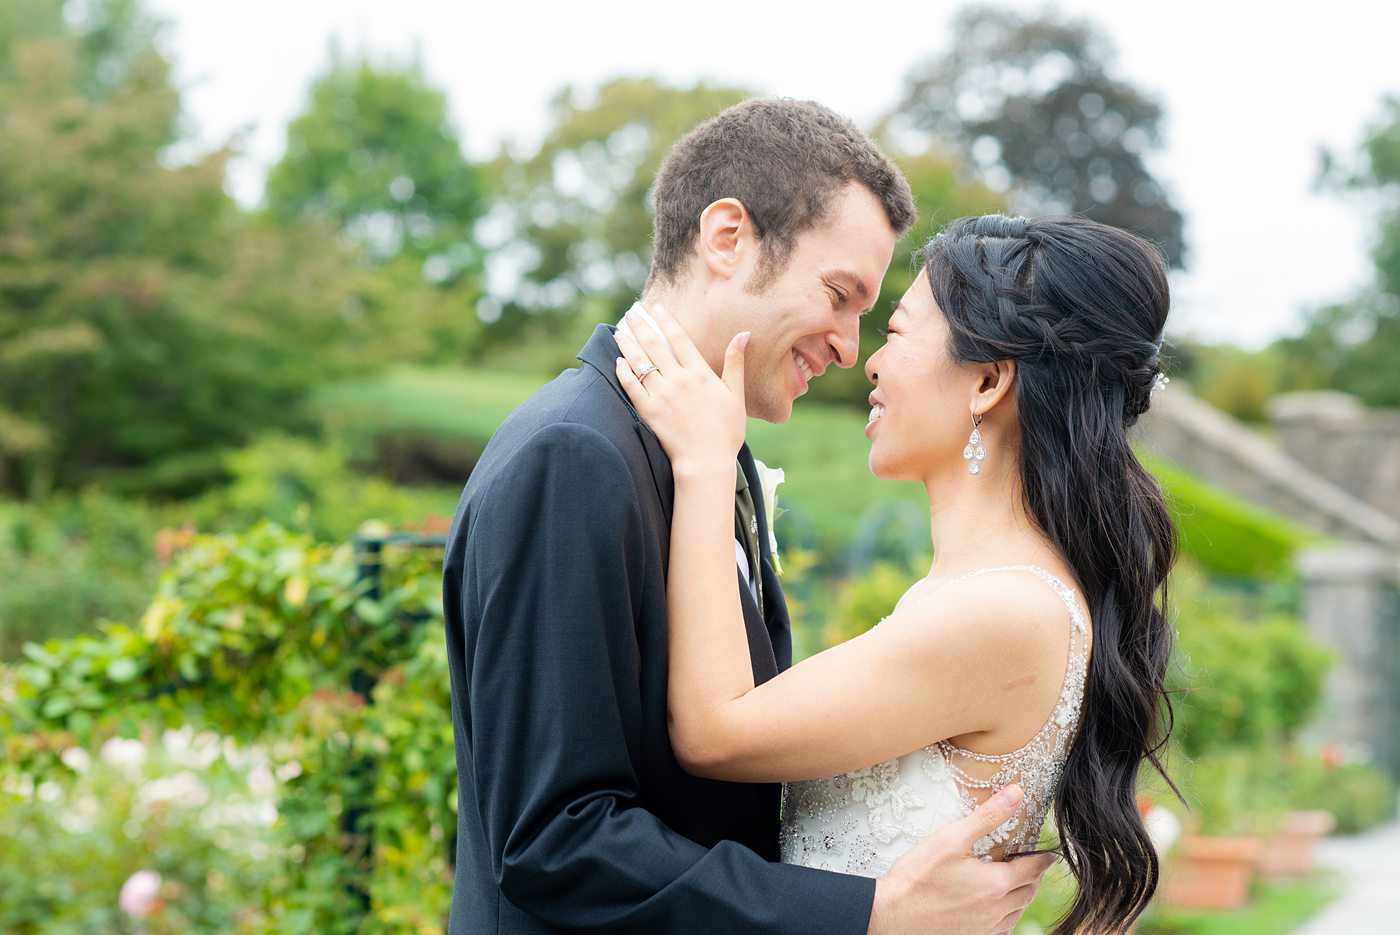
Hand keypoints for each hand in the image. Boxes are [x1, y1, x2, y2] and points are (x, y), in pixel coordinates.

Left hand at [614, 305, 749, 477]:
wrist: (705, 462)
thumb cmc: (726, 431)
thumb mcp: (736, 395)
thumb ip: (735, 363)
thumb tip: (744, 334)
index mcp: (700, 373)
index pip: (679, 338)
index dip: (666, 320)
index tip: (657, 308)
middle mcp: (678, 379)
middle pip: (654, 344)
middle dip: (641, 325)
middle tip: (631, 313)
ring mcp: (660, 395)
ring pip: (639, 361)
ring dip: (628, 344)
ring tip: (620, 331)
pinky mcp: (648, 411)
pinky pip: (631, 386)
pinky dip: (623, 371)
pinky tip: (618, 361)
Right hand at [869, 784, 1054, 934]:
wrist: (894, 915)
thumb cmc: (918, 876)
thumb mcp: (951, 838)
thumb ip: (987, 816)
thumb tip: (1016, 794)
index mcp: (997, 883)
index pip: (1034, 868)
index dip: (1043, 858)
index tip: (1049, 853)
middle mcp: (997, 909)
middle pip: (1029, 891)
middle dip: (1033, 875)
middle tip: (1029, 863)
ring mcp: (986, 928)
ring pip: (1018, 911)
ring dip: (1022, 895)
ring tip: (1015, 881)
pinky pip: (1003, 928)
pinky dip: (1008, 914)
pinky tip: (996, 906)